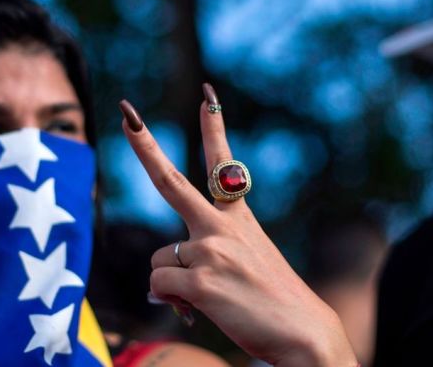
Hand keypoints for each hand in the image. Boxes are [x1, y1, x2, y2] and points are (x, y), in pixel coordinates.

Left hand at [119, 85, 356, 366]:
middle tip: (128, 114)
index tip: (206, 96)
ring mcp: (211, 250)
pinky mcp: (201, 281)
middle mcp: (221, 226)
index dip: (213, 128)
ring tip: (207, 298)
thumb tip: (158, 279)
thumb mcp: (244, 262)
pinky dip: (172, 302)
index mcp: (237, 217)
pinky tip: (197, 311)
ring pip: (160, 259)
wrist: (304, 336)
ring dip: (173, 283)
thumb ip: (202, 255)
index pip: (222, 164)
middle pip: (170, 181)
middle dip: (145, 147)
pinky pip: (159, 287)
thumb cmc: (271, 301)